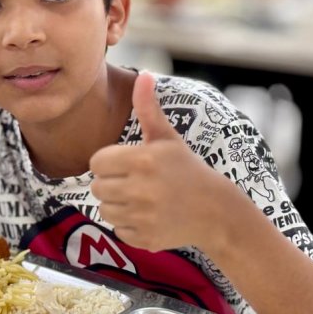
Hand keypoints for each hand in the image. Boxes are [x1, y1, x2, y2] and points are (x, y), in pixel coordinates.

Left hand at [89, 73, 242, 251]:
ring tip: (142, 198)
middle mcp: (140, 189)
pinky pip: (118, 230)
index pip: (96, 162)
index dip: (108, 162)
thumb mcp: (167, 138)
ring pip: (104, 209)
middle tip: (135, 182)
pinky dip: (129, 225)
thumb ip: (148, 109)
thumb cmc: (186, 169)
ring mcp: (142, 216)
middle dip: (112, 184)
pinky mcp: (144, 238)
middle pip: (97, 187)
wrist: (216, 210)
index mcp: (142, 160)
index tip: (126, 164)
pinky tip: (148, 216)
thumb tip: (143, 75)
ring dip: (118, 205)